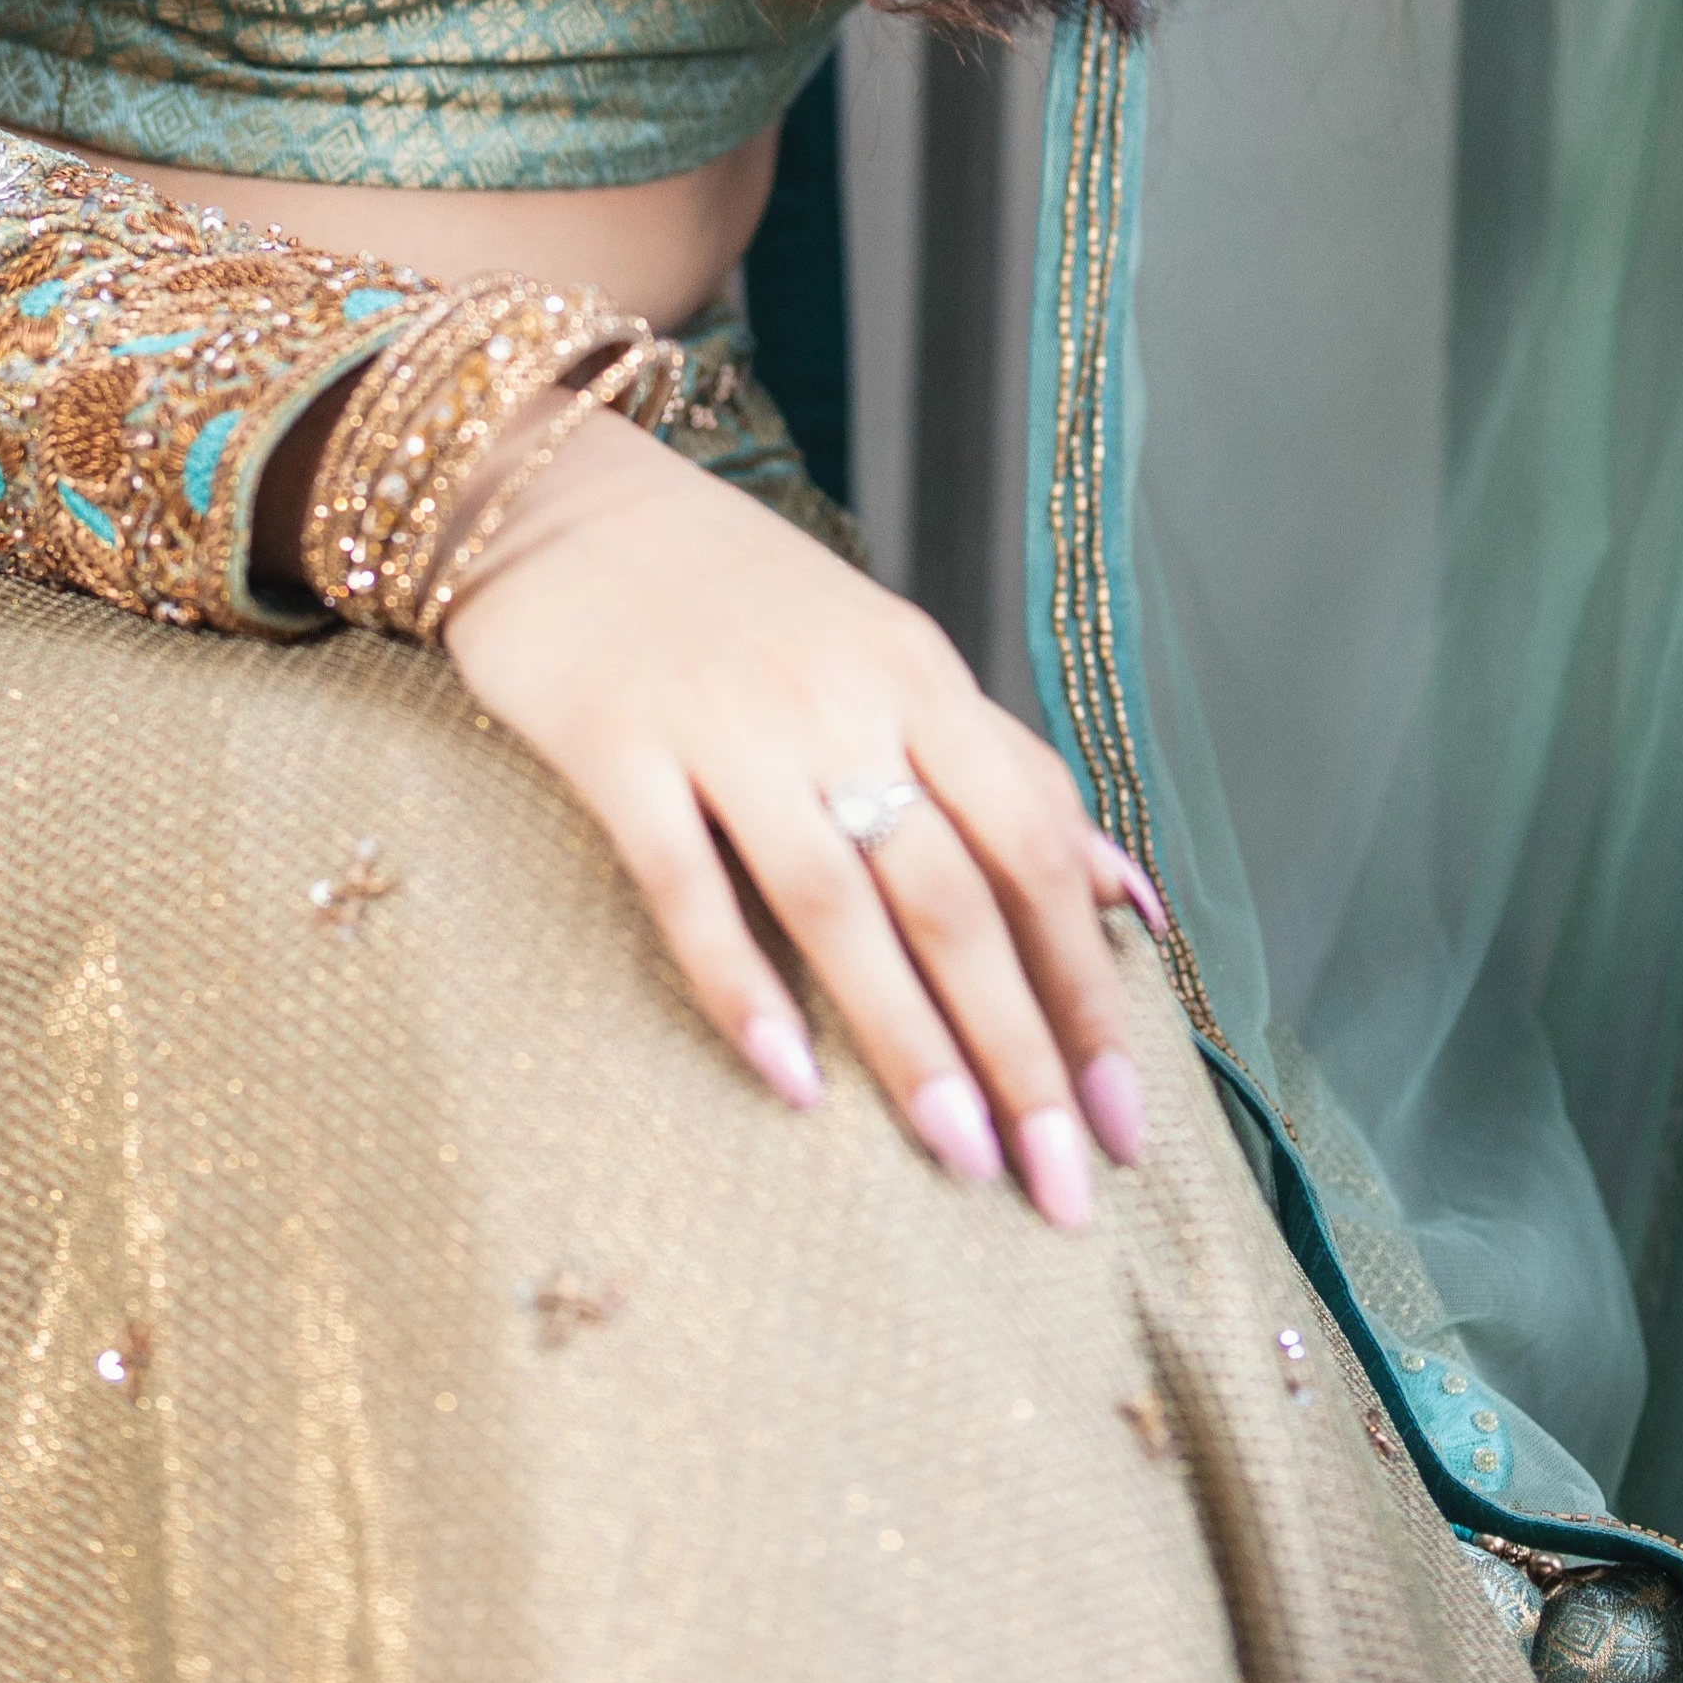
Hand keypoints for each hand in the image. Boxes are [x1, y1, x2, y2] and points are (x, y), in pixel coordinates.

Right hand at [437, 401, 1165, 1221]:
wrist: (555, 494)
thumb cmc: (735, 595)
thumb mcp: (886, 653)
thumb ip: (995, 769)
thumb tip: (1127, 897)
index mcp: (918, 674)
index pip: (1035, 843)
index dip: (1088, 985)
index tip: (1126, 1118)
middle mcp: (841, 697)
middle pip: (957, 893)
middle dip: (1022, 1050)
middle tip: (1065, 1187)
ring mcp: (728, 720)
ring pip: (840, 901)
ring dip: (909, 1039)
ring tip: (961, 1159)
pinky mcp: (619, 743)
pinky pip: (686, 883)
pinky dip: (740, 985)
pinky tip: (787, 1082)